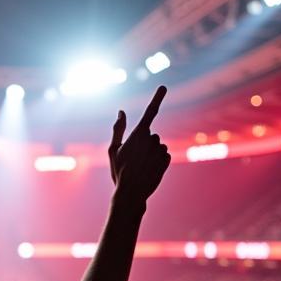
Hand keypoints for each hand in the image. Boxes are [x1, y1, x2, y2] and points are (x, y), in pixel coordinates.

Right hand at [108, 86, 170, 204]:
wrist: (131, 193)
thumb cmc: (119, 172)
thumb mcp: (113, 150)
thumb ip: (118, 129)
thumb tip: (121, 112)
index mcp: (138, 134)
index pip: (150, 112)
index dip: (157, 98)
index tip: (164, 87)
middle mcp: (151, 139)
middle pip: (151, 135)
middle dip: (144, 144)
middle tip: (134, 160)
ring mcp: (160, 149)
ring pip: (158, 145)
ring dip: (152, 153)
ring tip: (141, 167)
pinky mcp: (167, 159)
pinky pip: (164, 155)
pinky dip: (159, 161)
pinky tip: (150, 170)